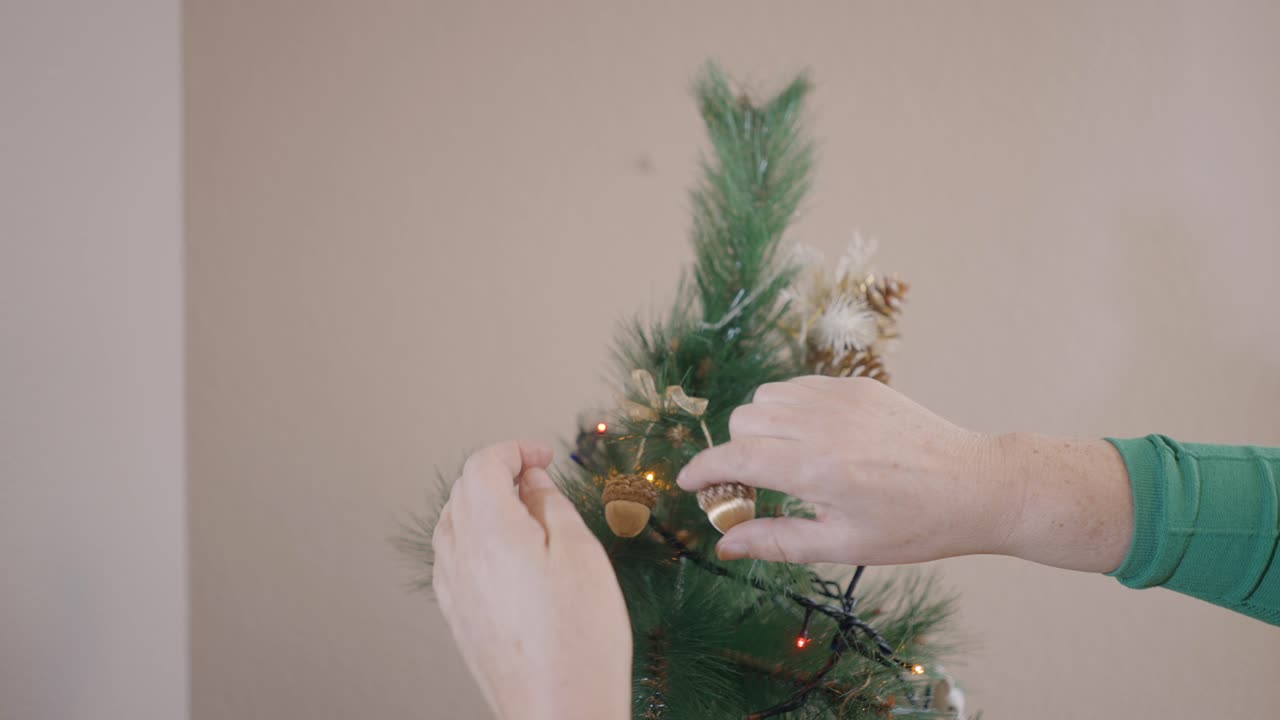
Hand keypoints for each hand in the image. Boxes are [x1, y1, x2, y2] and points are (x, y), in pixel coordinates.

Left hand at [432, 441, 630, 719]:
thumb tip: (533, 481)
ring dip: (484, 506)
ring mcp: (453, 588)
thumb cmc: (579, 639)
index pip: (482, 464)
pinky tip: (509, 556)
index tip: (543, 454)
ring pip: (454, 524)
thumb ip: (551, 504)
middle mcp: (460, 555)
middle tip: (541, 479)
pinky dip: (476, 540)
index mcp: (489, 530)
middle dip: (500, 473)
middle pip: (464, 490)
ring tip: (527, 515)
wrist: (561, 709)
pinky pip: (454, 559)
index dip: (514, 449)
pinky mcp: (457, 616)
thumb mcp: (581, 553)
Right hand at [676, 376, 1132, 572]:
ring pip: (767, 396)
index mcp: (816, 468)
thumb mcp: (842, 545)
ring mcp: (841, 397)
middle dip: (734, 451)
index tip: (688, 485)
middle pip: (743, 420)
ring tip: (783, 461)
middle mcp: (822, 424)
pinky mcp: (859, 386)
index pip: (735, 456)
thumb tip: (725, 542)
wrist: (976, 485)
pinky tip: (811, 439)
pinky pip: (799, 385)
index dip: (703, 470)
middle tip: (749, 485)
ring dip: (760, 425)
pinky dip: (789, 408)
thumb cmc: (914, 525)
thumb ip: (776, 541)